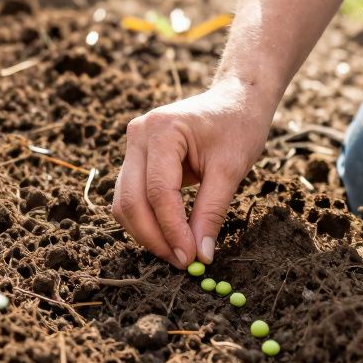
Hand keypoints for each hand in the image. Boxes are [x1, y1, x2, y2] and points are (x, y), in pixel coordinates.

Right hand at [112, 78, 274, 268]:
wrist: (235, 100)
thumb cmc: (238, 127)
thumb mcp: (231, 169)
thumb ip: (211, 211)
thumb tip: (200, 255)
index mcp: (161, 130)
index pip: (158, 192)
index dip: (172, 230)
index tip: (191, 258)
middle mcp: (138, 135)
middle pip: (131, 200)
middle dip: (154, 237)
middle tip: (182, 262)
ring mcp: (133, 145)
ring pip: (124, 202)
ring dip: (146, 233)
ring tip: (177, 253)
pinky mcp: (136, 158)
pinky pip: (131, 196)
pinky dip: (146, 220)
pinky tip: (169, 236)